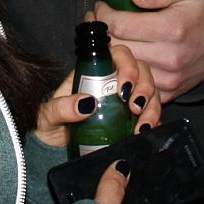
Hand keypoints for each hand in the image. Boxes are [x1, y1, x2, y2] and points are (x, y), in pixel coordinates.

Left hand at [34, 44, 160, 147]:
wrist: (51, 149)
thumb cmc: (48, 125)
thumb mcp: (49, 115)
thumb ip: (62, 107)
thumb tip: (87, 103)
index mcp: (93, 73)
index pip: (119, 55)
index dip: (128, 65)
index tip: (124, 88)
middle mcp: (112, 83)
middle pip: (141, 71)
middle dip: (144, 87)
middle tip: (134, 108)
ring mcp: (124, 102)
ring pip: (151, 92)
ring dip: (152, 107)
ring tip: (141, 127)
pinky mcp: (131, 122)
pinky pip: (151, 115)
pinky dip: (154, 122)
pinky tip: (145, 133)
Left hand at [95, 0, 203, 102]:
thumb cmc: (201, 13)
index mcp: (172, 28)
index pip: (119, 26)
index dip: (102, 15)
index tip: (99, 8)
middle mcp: (170, 57)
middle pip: (116, 48)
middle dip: (100, 33)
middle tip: (95, 21)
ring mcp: (169, 79)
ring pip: (121, 69)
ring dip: (108, 54)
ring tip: (105, 37)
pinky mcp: (168, 92)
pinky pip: (134, 86)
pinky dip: (121, 73)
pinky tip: (118, 57)